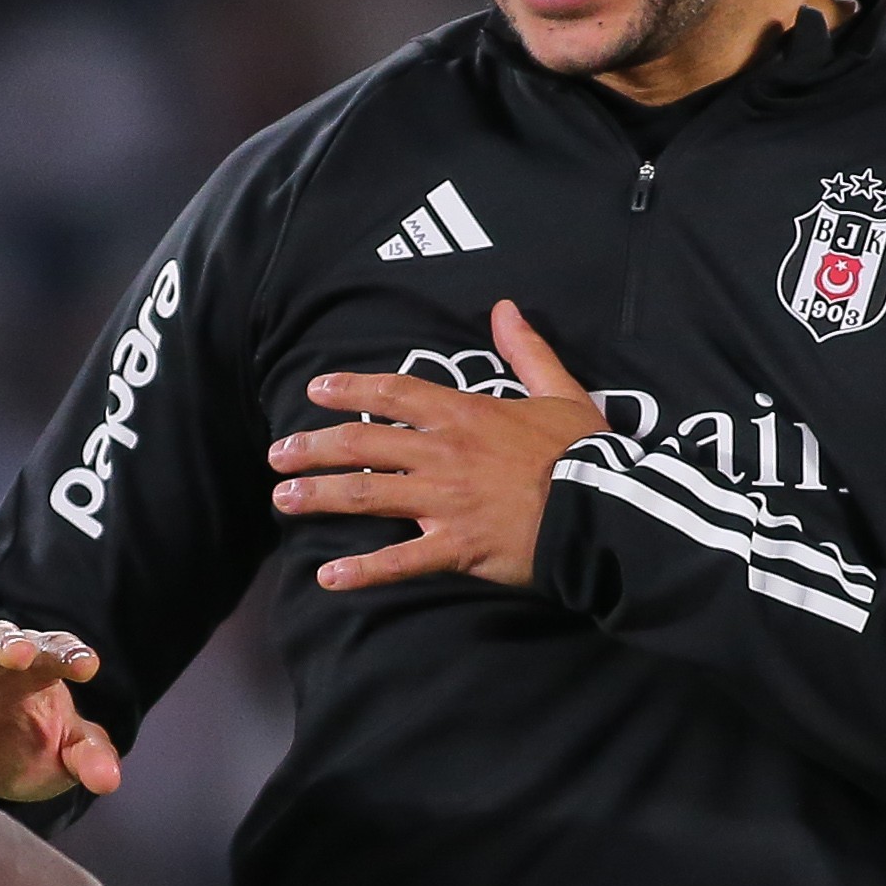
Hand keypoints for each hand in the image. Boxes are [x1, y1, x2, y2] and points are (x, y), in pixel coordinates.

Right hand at [0, 622, 123, 802]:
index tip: (86, 666)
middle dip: (12, 646)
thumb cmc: (24, 751)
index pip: (54, 652)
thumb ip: (88, 757)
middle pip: (2, 642)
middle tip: (21, 657)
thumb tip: (110, 779)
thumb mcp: (62, 757)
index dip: (68, 655)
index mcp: (33, 671)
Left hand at [270, 299, 606, 589]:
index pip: (393, 393)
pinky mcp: (456, 546)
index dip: (349, 389)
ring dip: (320, 496)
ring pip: (367, 494)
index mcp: (464, 414)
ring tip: (283, 499)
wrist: (607, 509)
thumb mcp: (559, 389)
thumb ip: (527, 350)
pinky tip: (326, 577)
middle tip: (278, 455)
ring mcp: (445, 500)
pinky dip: (361, 571)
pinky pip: (399, 561)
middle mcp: (443, 453)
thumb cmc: (584, 451)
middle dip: (314, 447)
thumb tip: (506, 308)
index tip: (316, 391)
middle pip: (363, 443)